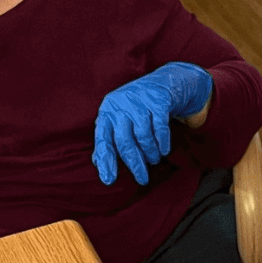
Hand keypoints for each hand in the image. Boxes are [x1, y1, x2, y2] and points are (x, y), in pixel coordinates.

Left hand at [92, 61, 212, 184]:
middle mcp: (120, 106)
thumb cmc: (135, 108)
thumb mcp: (118, 120)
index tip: (109, 180)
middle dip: (134, 163)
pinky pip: (160, 127)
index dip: (106, 161)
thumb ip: (107, 139)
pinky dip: (162, 142)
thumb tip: (98, 162)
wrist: (163, 82)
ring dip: (150, 153)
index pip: (103, 140)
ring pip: (143, 135)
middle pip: (124, 141)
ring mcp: (139, 102)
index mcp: (106, 113)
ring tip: (154, 160)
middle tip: (142, 179)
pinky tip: (164, 151)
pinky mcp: (158, 100)